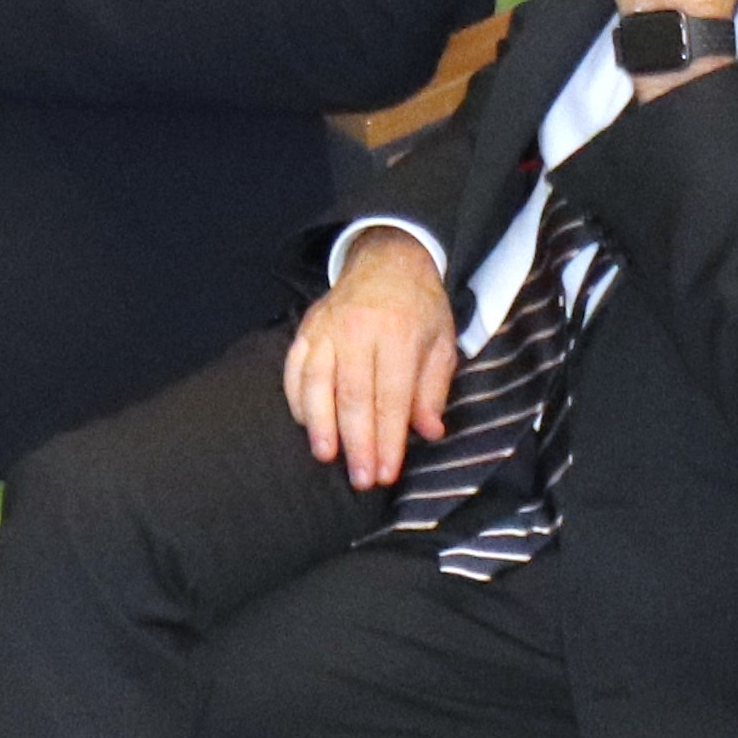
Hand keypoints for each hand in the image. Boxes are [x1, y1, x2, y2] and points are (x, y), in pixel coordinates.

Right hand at [285, 233, 465, 493]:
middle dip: (357, 442)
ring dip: (320, 424)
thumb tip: (429, 432)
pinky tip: (306, 424)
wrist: (387, 259)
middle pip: (353, 395)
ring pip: (317, 382)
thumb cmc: (419, 308)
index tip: (387, 472)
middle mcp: (358, 329)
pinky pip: (294, 368)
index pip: (390, 396)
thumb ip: (433, 389)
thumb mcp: (442, 343)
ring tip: (326, 455)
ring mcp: (327, 328)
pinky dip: (297, 399)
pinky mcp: (307, 328)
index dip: (388, 438)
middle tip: (361, 478)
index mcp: (397, 332)